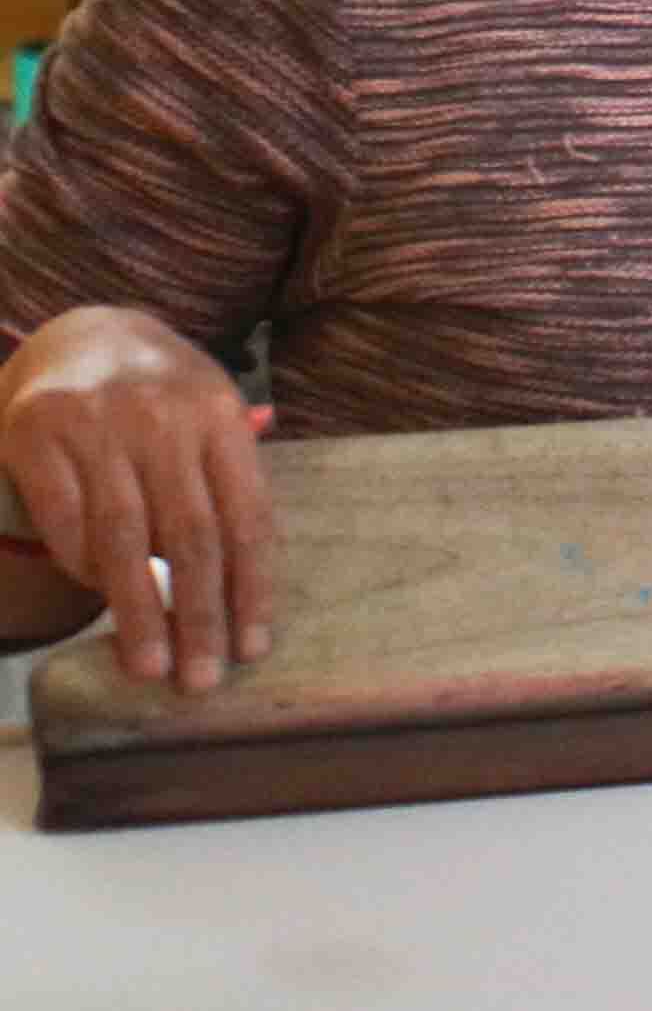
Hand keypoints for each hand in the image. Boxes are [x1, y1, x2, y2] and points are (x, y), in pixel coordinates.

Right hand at [0, 305, 273, 693]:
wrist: (81, 332)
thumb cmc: (159, 394)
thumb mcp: (209, 415)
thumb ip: (231, 482)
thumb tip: (255, 577)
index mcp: (220, 416)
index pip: (246, 517)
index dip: (252, 589)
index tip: (252, 649)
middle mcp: (164, 418)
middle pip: (190, 535)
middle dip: (199, 615)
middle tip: (201, 678)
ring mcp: (98, 424)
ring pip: (124, 537)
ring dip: (139, 610)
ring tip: (150, 664)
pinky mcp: (37, 433)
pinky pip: (65, 520)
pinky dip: (82, 566)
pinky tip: (98, 598)